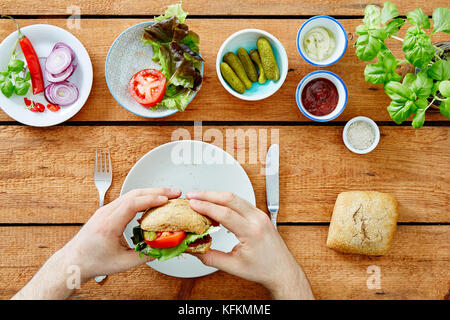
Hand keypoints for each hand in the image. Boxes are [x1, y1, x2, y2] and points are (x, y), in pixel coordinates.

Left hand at [12, 188, 180, 299]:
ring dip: (150, 193)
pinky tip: (152, 201)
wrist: (74, 261)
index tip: (166, 200)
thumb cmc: (93, 262)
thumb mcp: (122, 263)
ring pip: (131, 194)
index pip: (132, 203)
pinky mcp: (107, 211)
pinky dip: (142, 197)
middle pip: (134, 194)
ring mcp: (105, 210)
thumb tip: (161, 250)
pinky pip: (126, 199)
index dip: (151, 199)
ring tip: (167, 195)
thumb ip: (144, 256)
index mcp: (108, 224)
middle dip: (156, 192)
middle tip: (174, 193)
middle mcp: (106, 213)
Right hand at [187, 191, 313, 299]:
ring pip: (236, 197)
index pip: (225, 213)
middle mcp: (258, 220)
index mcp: (252, 232)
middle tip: (192, 195)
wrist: (282, 271)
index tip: (192, 203)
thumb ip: (210, 257)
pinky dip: (226, 201)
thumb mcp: (233, 266)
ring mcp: (260, 215)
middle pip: (230, 198)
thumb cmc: (264, 269)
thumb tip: (194, 249)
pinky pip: (241, 202)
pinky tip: (216, 204)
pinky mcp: (260, 215)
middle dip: (208, 195)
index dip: (206, 206)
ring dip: (216, 196)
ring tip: (200, 198)